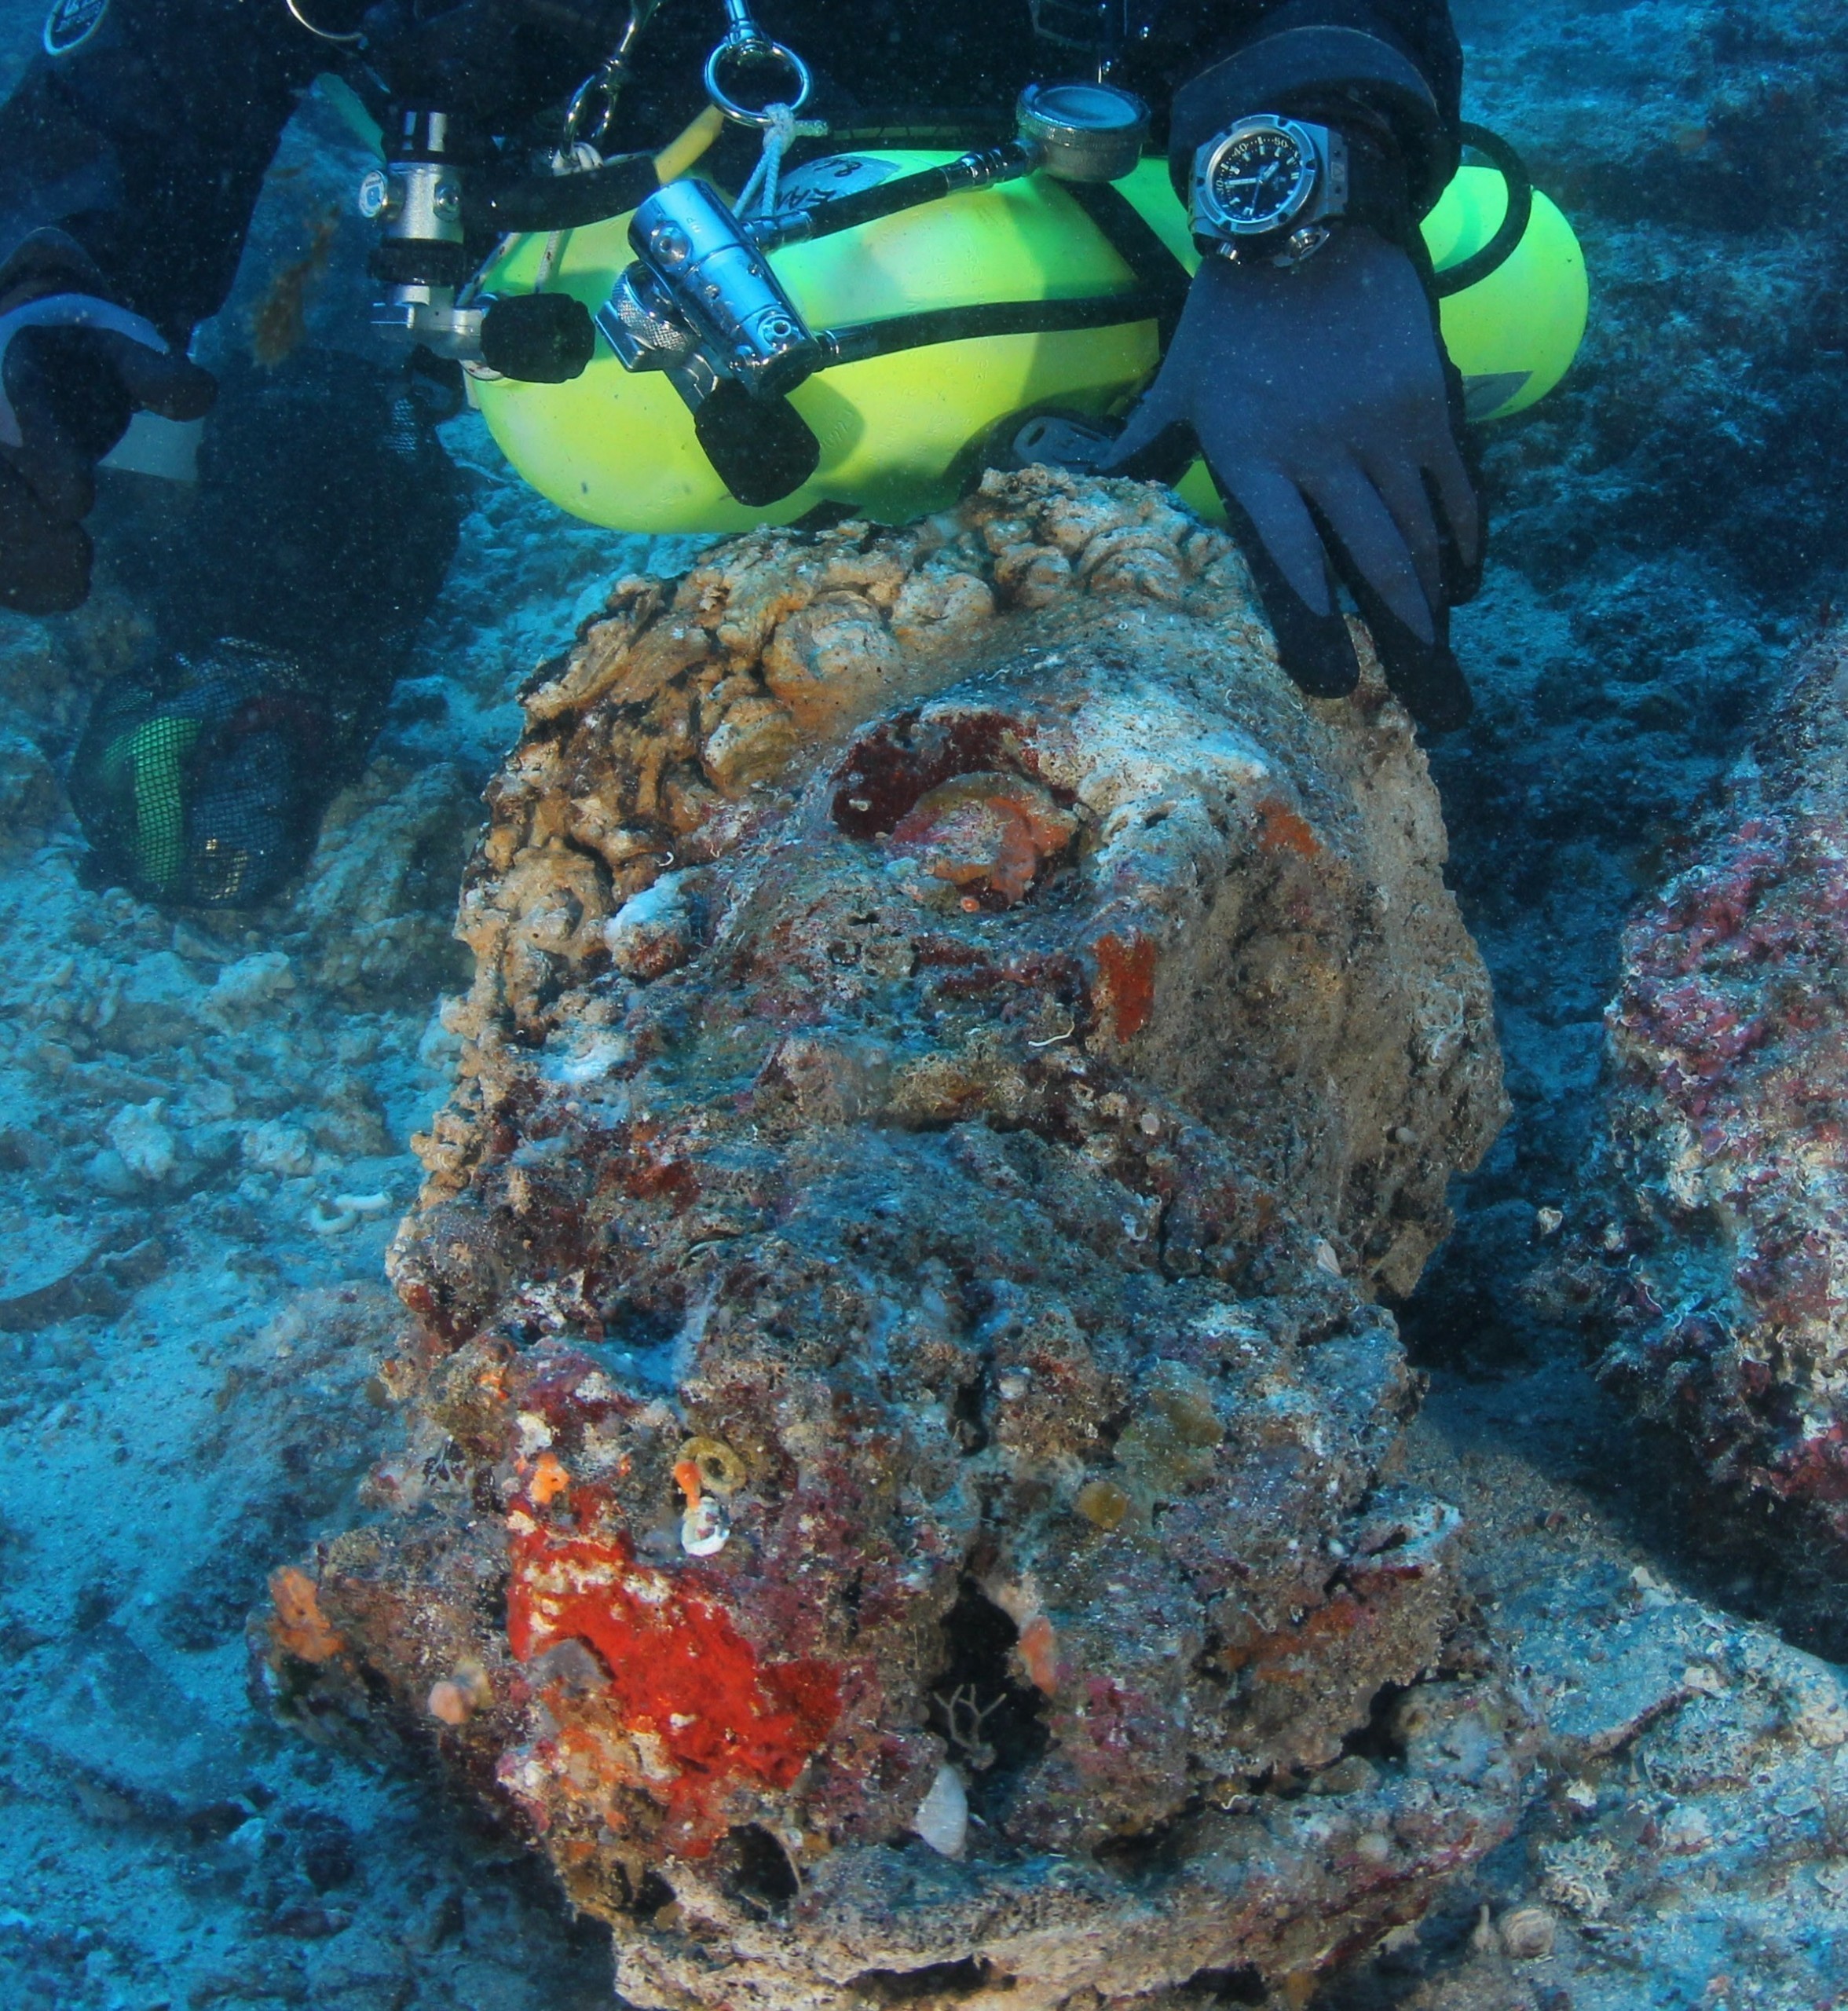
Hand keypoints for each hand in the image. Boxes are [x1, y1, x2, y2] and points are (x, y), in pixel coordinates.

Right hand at [0, 252, 214, 614]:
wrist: (40, 361)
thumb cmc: (87, 363)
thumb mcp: (122, 353)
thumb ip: (156, 374)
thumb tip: (202, 394)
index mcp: (19, 364)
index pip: (24, 403)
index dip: (44, 454)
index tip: (76, 503)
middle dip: (24, 525)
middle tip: (80, 560)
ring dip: (18, 559)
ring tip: (74, 586)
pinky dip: (14, 575)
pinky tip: (54, 595)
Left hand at [1110, 226, 1480, 729]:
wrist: (1306, 219)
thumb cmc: (1229, 315)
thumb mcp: (1176, 386)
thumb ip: (1136, 451)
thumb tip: (1060, 476)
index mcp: (1253, 460)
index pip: (1289, 565)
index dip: (1314, 629)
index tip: (1334, 685)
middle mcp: (1322, 454)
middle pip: (1373, 567)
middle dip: (1402, 642)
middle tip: (1425, 709)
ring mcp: (1383, 429)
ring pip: (1420, 535)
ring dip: (1434, 604)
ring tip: (1440, 657)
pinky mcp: (1429, 402)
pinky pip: (1457, 489)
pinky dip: (1465, 540)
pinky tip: (1462, 582)